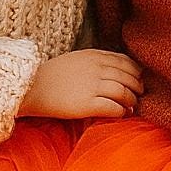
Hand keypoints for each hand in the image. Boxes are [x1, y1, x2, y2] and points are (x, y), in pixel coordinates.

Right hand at [18, 49, 143, 119]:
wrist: (31, 88)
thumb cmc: (52, 75)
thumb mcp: (76, 59)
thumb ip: (95, 62)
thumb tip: (115, 73)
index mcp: (94, 56)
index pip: (125, 61)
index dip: (136, 72)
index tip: (138, 80)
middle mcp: (96, 69)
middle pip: (128, 77)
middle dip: (137, 87)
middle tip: (139, 95)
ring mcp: (92, 86)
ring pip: (124, 92)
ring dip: (131, 101)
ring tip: (131, 106)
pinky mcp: (87, 104)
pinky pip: (113, 108)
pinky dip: (121, 112)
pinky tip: (121, 114)